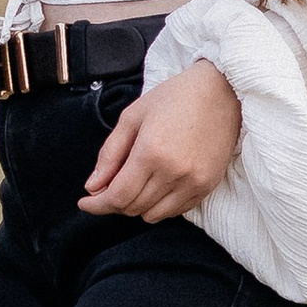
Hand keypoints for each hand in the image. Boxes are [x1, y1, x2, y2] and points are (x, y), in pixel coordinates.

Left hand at [80, 60, 240, 222]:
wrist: (221, 91)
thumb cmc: (174, 98)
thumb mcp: (132, 117)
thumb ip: (110, 154)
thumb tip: (92, 186)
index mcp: (151, 153)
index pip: (117, 196)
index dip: (97, 205)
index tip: (85, 203)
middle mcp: (174, 172)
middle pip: (133, 208)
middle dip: (113, 202)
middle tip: (107, 187)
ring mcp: (194, 182)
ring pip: (153, 215)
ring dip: (136, 205)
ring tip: (133, 184)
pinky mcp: (208, 186)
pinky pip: (176, 211)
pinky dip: (159, 205)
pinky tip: (155, 186)